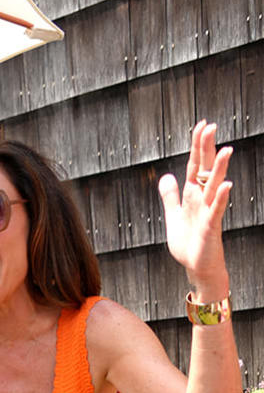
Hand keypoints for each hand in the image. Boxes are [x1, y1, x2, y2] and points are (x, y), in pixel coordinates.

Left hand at [158, 121, 231, 295]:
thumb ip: (170, 196)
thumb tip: (165, 176)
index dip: (197, 146)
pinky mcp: (211, 227)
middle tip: (211, 126)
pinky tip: (227, 186)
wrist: (197, 267)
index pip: (194, 165)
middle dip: (206, 149)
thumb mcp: (174, 216)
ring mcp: (208, 212)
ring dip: (219, 169)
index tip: (201, 125)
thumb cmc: (189, 243)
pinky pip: (217, 210)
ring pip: (214, 186)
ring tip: (226, 149)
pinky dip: (221, 198)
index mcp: (192, 195)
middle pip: (205, 169)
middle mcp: (202, 200)